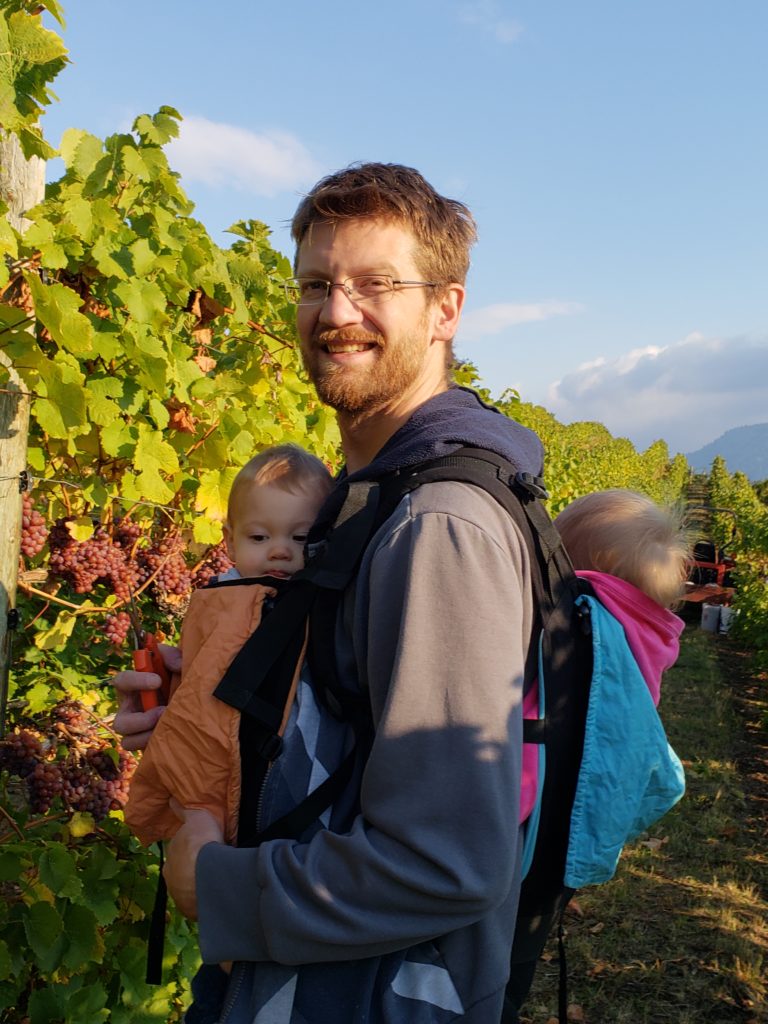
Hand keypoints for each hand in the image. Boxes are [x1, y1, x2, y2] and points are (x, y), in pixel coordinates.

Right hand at [112, 644, 180, 750]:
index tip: (158, 681)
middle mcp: (133, 710)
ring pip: (128, 740)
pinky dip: (154, 745)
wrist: (202, 704)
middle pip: (120, 721)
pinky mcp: (148, 744)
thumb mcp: (183, 664)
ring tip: (167, 727)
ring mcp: (139, 730)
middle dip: (140, 720)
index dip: (136, 681)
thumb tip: (175, 664)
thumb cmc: (185, 680)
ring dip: (146, 736)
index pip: (122, 681)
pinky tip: (171, 738)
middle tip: (162, 712)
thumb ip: (175, 657)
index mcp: (136, 688)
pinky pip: (142, 751)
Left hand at [163, 799, 223, 919]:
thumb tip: (171, 799)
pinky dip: (205, 900)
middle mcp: (171, 879)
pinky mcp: (191, 911)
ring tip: (216, 883)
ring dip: (199, 887)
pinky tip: (217, 897)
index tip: (198, 851)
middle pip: (183, 874)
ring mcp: (180, 897)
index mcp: (171, 859)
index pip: (178, 855)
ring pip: (190, 890)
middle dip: (193, 871)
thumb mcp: (196, 818)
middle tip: (209, 867)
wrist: (206, 872)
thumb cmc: (201, 842)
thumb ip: (184, 811)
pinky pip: (198, 905)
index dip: (189, 852)